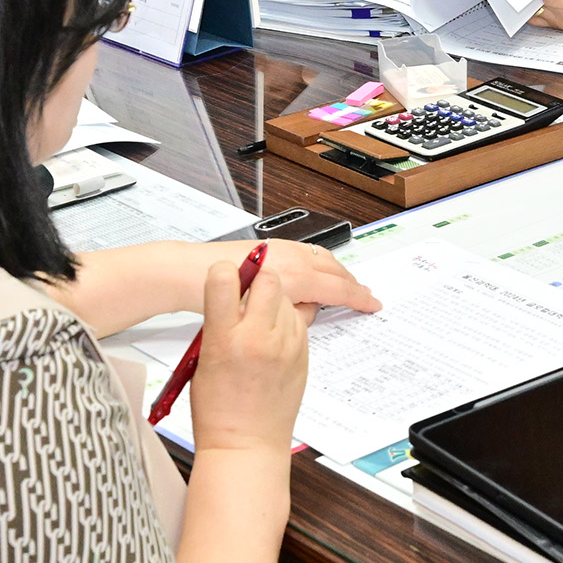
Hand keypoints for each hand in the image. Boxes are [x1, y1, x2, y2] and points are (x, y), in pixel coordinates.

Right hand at [185, 249, 313, 457]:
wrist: (246, 445)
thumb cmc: (218, 411)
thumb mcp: (203, 359)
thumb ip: (218, 323)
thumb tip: (232, 293)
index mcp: (223, 339)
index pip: (224, 278)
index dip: (224, 272)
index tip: (225, 278)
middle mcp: (258, 338)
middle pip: (268, 278)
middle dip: (257, 280)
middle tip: (249, 296)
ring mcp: (286, 346)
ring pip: (287, 297)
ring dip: (274, 301)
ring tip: (260, 324)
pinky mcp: (304, 354)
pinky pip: (298, 320)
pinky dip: (286, 321)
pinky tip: (273, 339)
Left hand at [234, 237, 381, 316]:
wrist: (189, 273)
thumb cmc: (220, 296)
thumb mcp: (265, 317)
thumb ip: (296, 315)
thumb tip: (309, 310)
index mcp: (296, 276)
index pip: (338, 289)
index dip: (360, 299)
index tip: (373, 304)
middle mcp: (292, 257)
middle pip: (334, 269)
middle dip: (352, 282)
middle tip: (365, 295)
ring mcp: (281, 248)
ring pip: (322, 257)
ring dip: (337, 271)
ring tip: (345, 283)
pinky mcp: (270, 245)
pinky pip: (307, 253)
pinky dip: (319, 263)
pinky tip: (315, 273)